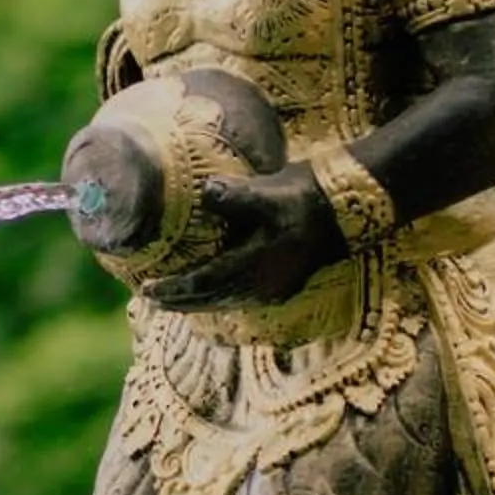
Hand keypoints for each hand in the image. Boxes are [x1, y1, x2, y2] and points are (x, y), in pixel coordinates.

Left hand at [142, 164, 342, 311]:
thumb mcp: (268, 192)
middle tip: (150, 298)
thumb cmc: (305, 197)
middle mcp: (261, 287)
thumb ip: (233, 196)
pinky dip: (218, 297)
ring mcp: (274, 290)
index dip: (173, 289)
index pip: (202, 284)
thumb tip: (205, 191)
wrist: (347, 209)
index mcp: (253, 266)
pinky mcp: (283, 286)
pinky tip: (211, 292)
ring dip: (197, 302)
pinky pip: (240, 299)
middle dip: (179, 301)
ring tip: (172, 299)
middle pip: (210, 301)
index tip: (147, 288)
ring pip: (225, 302)